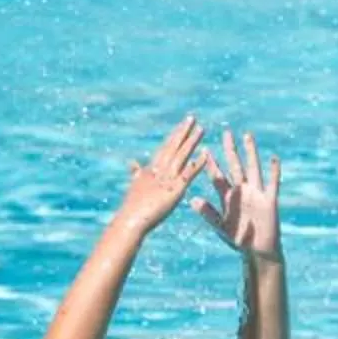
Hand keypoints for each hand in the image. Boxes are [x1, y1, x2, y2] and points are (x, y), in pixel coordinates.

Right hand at [118, 117, 208, 235]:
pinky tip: (206, 153)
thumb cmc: (133, 208)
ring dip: (191, 141)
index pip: (166, 148)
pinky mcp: (176, 189)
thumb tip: (131, 161)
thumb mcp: (135, 184)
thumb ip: (135, 172)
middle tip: (192, 117)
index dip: (175, 136)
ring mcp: (168, 178)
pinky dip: (198, 163)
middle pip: (173, 147)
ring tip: (202, 128)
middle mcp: (159, 170)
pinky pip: (188, 174)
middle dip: (183, 132)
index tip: (183, 124)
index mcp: (152, 169)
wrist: (131, 221)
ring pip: (181, 155)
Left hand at [191, 129, 283, 257]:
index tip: (203, 148)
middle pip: (235, 165)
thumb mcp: (220, 227)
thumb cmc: (238, 241)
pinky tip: (273, 159)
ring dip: (250, 152)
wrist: (258, 251)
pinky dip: (273, 172)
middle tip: (226, 133)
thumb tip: (191, 200)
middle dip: (230, 150)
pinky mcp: (269, 200)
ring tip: (247, 136)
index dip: (211, 162)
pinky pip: (272, 183)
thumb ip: (208, 213)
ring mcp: (256, 194)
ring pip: (252, 168)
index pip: (217, 176)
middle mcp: (241, 191)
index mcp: (227, 197)